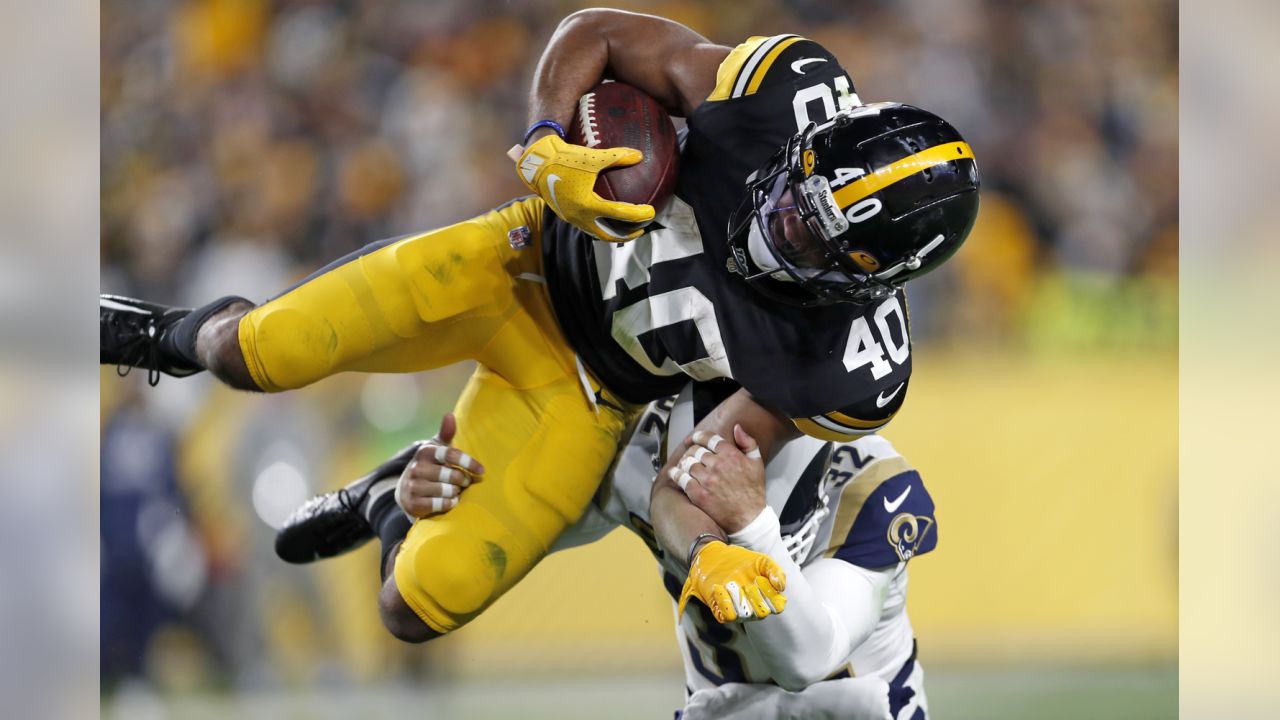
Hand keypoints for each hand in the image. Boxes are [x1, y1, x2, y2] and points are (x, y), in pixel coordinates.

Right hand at [395, 413, 484, 517]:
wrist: (406, 490)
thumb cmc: (429, 465)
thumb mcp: (436, 448)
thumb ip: (446, 433)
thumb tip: (450, 415)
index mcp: (425, 452)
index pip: (450, 454)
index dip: (468, 462)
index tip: (481, 470)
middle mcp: (417, 468)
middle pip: (452, 475)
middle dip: (463, 480)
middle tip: (464, 482)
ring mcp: (414, 486)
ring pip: (447, 491)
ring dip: (456, 492)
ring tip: (455, 490)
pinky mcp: (413, 503)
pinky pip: (440, 505)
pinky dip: (449, 503)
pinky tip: (450, 501)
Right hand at [516, 134, 654, 240]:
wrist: (537, 163)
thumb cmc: (565, 159)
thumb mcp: (592, 157)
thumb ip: (616, 157)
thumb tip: (639, 156)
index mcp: (588, 205)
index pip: (619, 215)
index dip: (638, 214)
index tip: (651, 211)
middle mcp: (580, 217)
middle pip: (608, 235)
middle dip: (627, 235)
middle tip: (641, 229)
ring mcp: (572, 218)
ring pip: (597, 233)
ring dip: (613, 233)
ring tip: (627, 227)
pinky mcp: (567, 215)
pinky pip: (588, 226)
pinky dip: (601, 226)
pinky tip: (607, 218)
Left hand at [667, 425, 765, 532]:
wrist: (749, 518)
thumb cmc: (753, 491)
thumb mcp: (757, 463)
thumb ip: (748, 442)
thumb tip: (737, 428)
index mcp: (731, 455)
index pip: (709, 438)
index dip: (698, 436)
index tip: (694, 438)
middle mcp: (717, 465)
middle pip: (696, 450)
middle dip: (691, 451)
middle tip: (690, 455)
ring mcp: (707, 480)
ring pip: (688, 463)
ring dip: (684, 462)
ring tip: (684, 464)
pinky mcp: (698, 494)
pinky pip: (681, 479)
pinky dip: (676, 474)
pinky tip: (674, 473)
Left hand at [678, 540, 785, 622]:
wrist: (716, 558)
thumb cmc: (742, 561)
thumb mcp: (762, 561)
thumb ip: (775, 570)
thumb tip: (781, 587)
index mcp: (767, 597)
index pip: (778, 607)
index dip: (771, 594)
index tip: (760, 578)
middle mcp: (755, 608)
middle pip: (762, 613)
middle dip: (754, 596)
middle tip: (746, 582)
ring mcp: (739, 612)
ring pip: (744, 615)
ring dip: (737, 597)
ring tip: (731, 583)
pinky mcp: (723, 613)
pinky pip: (728, 616)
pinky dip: (724, 601)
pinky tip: (719, 587)